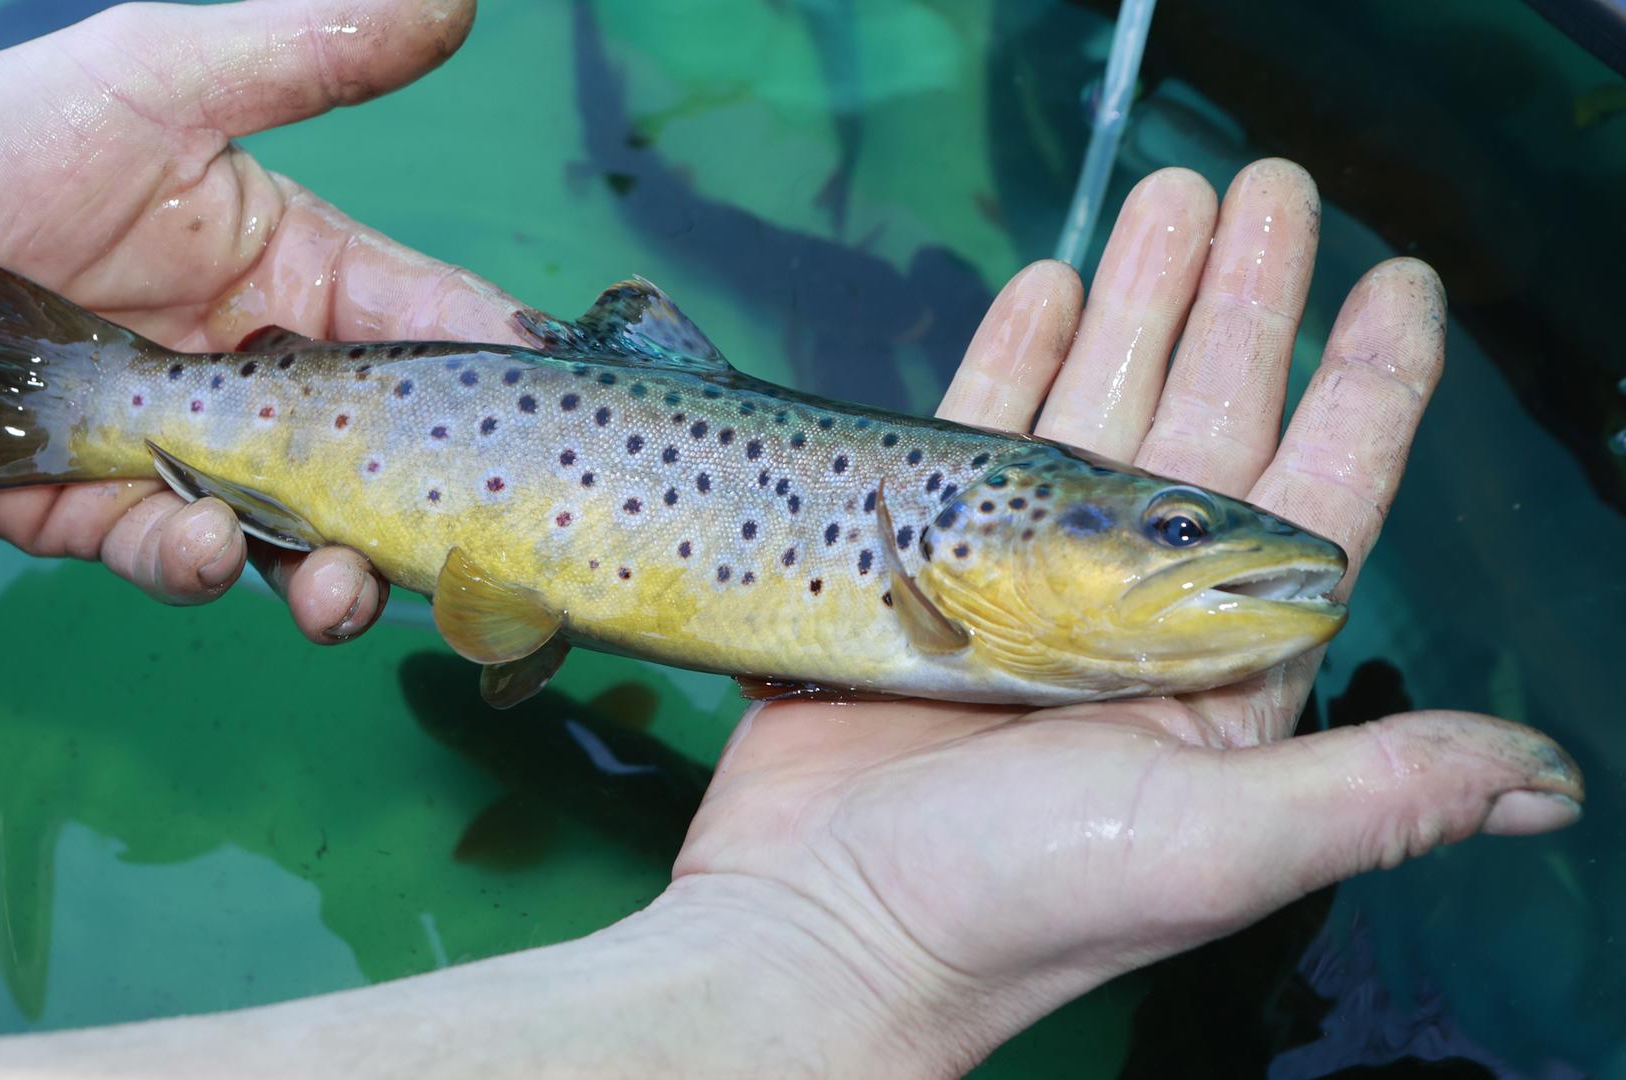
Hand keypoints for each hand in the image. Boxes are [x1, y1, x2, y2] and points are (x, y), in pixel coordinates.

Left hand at [0, 0, 520, 636]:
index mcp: (300, 278)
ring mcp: (194, 459)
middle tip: (458, 548)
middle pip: (385, 462)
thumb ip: (311, 53)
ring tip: (337, 590)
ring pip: (303, 540)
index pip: (431, 328)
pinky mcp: (112, 518)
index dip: (496, 370)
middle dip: (428, 511)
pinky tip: (205, 543)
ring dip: (338, 578)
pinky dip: (204, 565)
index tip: (558, 416)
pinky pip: (183, 559)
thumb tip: (456, 4)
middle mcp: (263, 380)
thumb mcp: (162, 78)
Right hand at [672, 162, 1587, 1072]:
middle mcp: (1134, 618)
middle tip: (1258, 185)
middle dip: (1240, 303)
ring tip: (1160, 202)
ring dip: (1132, 305)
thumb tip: (1546, 780)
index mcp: (1222, 674)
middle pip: (1205, 424)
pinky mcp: (919, 571)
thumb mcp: (1217, 848)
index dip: (1365, 388)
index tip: (1398, 285)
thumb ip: (1375, 792)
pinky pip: (975, 439)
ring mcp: (1023, 587)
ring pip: (1094, 412)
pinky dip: (1009, 361)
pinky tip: (1043, 292)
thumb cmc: (1019, 906)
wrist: (824, 932)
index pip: (1319, 498)